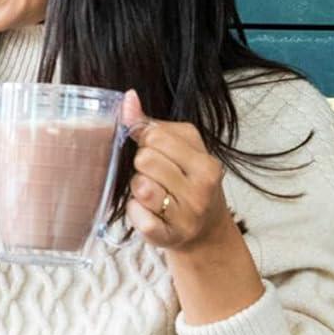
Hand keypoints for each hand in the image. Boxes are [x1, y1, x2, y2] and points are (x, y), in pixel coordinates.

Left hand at [122, 89, 231, 252]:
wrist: (205, 232)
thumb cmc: (191, 183)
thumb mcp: (182, 149)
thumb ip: (152, 124)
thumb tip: (128, 98)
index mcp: (206, 164)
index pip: (156, 136)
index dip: (147, 142)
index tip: (156, 151)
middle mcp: (200, 190)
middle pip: (145, 160)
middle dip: (142, 166)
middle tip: (155, 176)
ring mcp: (185, 216)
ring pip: (140, 187)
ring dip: (138, 188)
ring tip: (152, 193)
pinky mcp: (166, 236)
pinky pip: (136, 215)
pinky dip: (134, 211)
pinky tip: (147, 211)